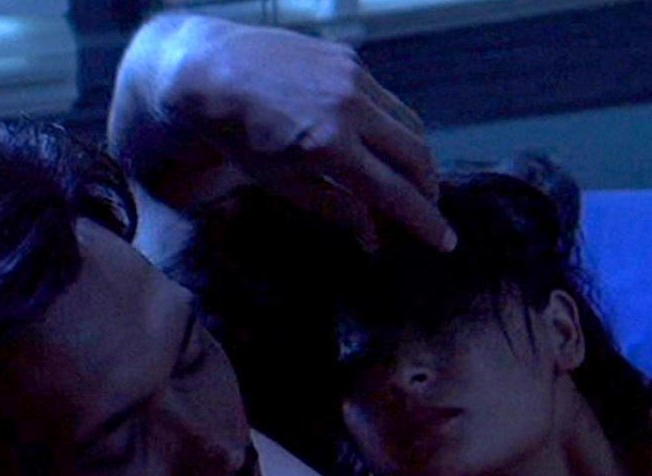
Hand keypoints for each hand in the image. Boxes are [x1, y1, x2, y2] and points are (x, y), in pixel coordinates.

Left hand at [171, 18, 454, 251]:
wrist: (206, 70)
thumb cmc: (238, 137)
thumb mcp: (282, 183)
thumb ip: (336, 209)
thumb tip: (375, 237)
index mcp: (330, 146)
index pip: (395, 192)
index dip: (425, 220)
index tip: (445, 241)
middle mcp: (350, 107)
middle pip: (416, 156)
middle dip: (429, 189)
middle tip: (430, 211)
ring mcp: (352, 77)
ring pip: (408, 124)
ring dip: (417, 157)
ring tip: (412, 179)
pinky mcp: (349, 58)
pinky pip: (386, 99)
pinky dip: (391, 126)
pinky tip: (380, 141)